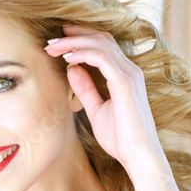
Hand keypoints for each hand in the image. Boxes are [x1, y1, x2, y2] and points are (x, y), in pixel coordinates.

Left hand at [45, 23, 167, 183]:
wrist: (139, 156)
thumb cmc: (121, 138)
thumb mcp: (97, 110)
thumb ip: (86, 89)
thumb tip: (72, 69)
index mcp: (125, 75)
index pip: (104, 44)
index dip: (81, 37)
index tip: (59, 41)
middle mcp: (130, 70)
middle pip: (101, 38)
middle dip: (74, 35)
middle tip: (51, 40)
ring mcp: (129, 74)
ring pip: (100, 43)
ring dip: (74, 42)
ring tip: (53, 46)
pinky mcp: (126, 83)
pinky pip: (102, 58)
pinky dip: (83, 53)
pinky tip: (67, 57)